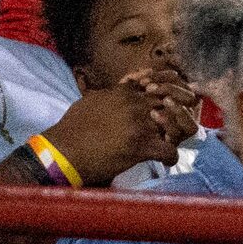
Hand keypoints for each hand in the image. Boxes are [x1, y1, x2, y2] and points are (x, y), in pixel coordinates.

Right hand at [42, 72, 197, 180]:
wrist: (61, 152)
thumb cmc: (72, 128)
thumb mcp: (92, 100)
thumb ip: (114, 92)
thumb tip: (127, 86)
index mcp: (125, 92)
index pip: (160, 83)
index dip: (170, 91)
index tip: (172, 100)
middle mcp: (136, 104)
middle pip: (174, 101)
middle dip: (181, 110)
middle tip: (179, 121)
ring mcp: (140, 125)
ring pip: (177, 125)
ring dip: (177, 133)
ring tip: (171, 139)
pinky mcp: (141, 146)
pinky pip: (169, 151)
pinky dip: (170, 157)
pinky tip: (165, 160)